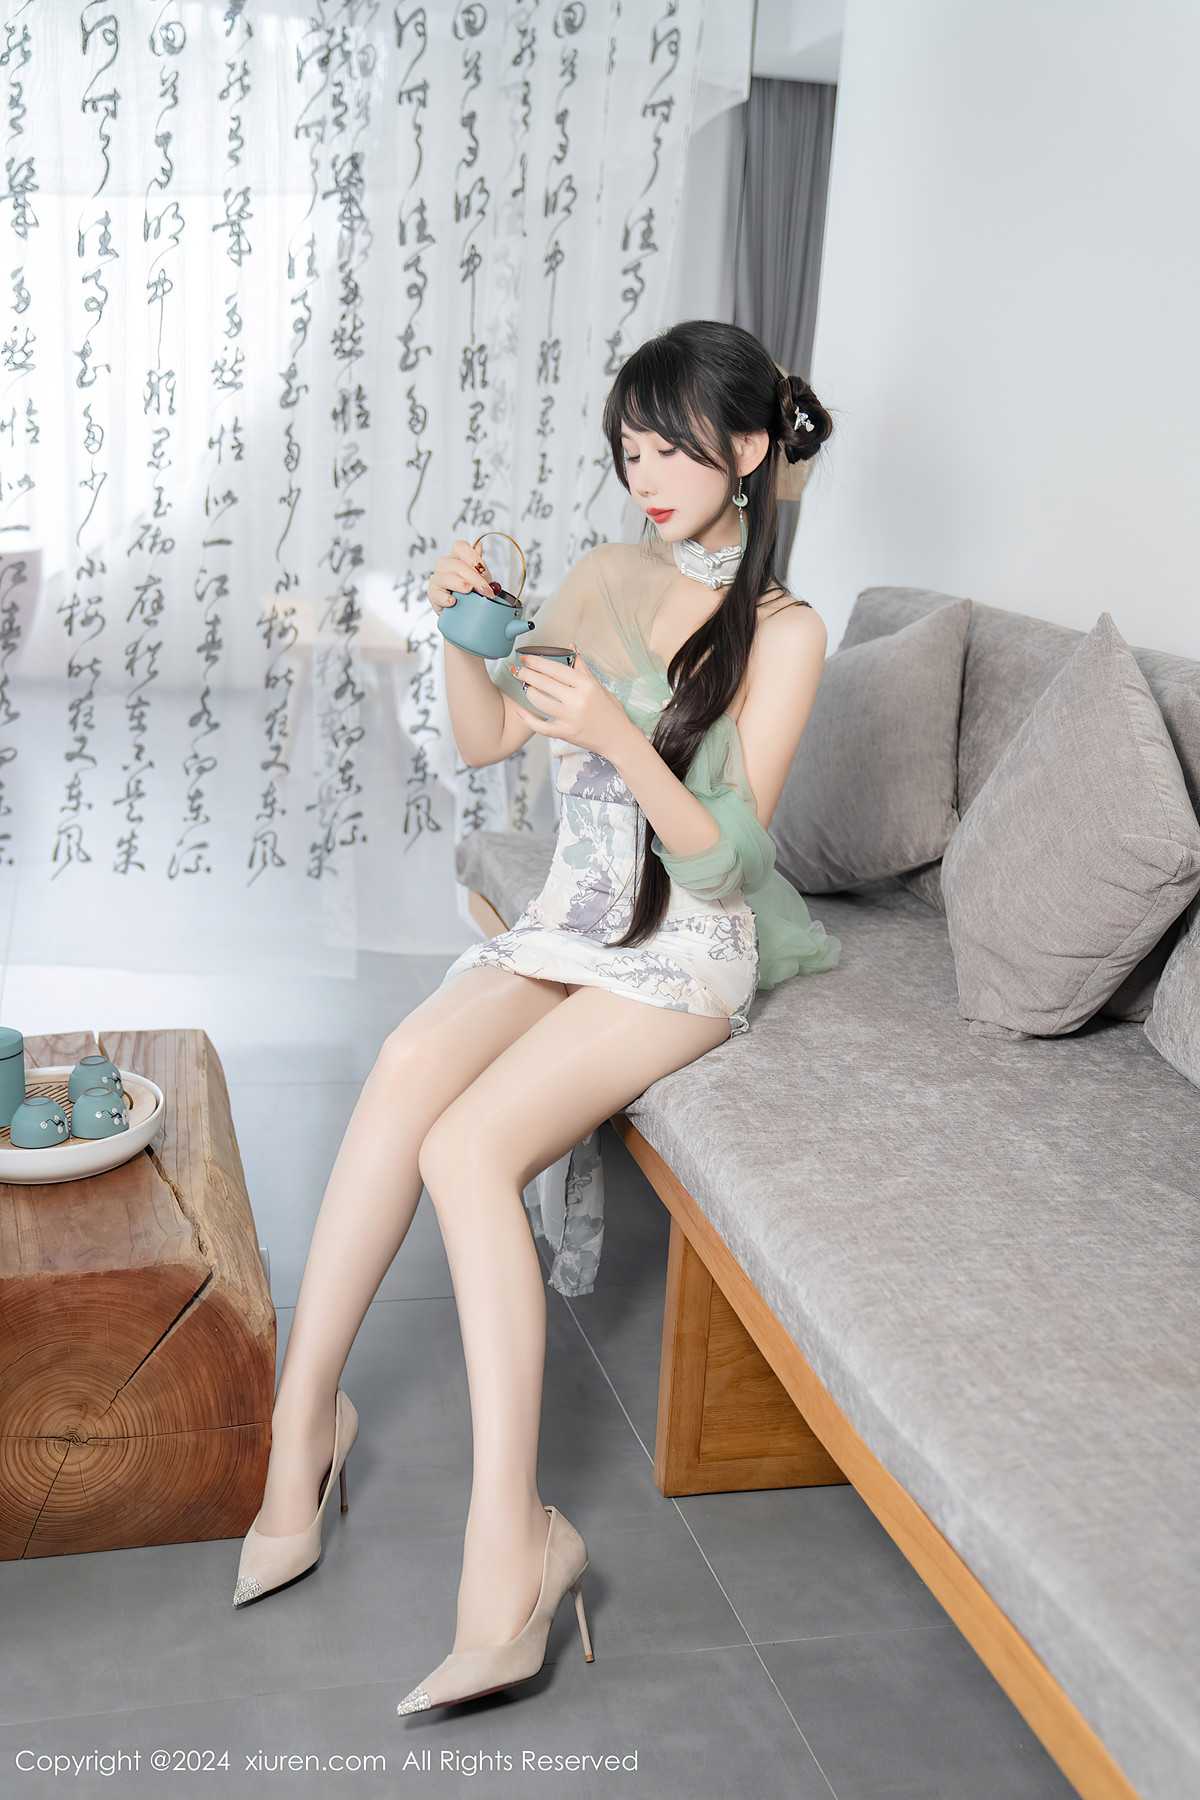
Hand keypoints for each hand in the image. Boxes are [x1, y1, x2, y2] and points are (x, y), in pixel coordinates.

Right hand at [428, 538, 504, 615]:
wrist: (464, 610)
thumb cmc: (473, 591)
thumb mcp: (481, 578)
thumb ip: (480, 565)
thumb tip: (479, 545)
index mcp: (457, 557)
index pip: (460, 546)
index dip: (473, 556)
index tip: (484, 571)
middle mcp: (445, 565)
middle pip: (456, 564)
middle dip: (473, 577)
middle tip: (486, 589)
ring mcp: (437, 579)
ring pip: (445, 577)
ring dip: (460, 584)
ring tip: (470, 591)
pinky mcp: (433, 594)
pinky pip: (436, 594)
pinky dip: (445, 598)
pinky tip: (453, 602)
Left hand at [510, 645, 634, 758]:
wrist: (618, 738)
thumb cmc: (611, 711)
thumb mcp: (599, 686)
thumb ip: (582, 668)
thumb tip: (571, 647)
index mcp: (586, 685)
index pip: (556, 669)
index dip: (537, 662)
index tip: (525, 658)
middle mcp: (577, 700)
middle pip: (544, 683)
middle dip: (527, 674)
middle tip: (517, 669)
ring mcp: (570, 718)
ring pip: (539, 701)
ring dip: (528, 691)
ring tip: (524, 685)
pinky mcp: (565, 733)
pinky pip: (540, 726)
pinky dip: (528, 718)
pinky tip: (520, 711)